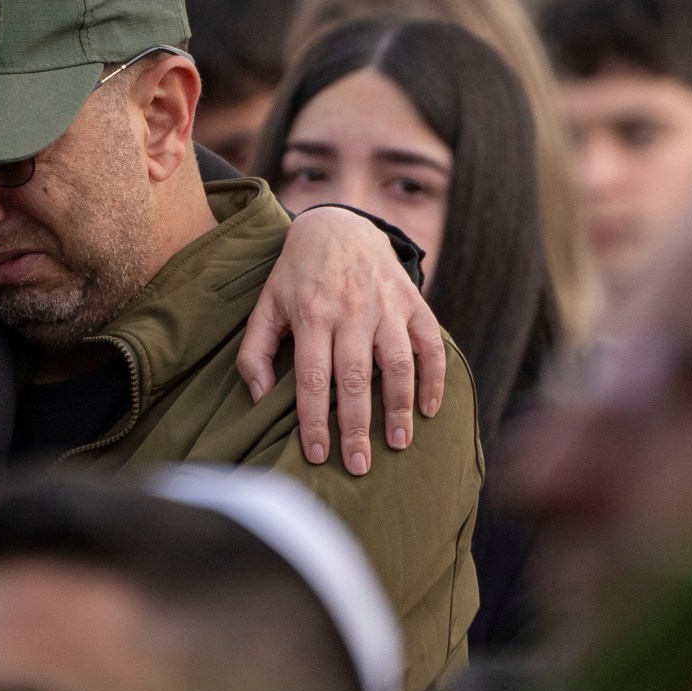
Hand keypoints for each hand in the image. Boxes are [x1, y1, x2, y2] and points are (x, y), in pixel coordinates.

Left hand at [238, 205, 446, 474]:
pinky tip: (430, 409)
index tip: (318, 456)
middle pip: (355, 379)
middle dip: (357, 427)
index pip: (313, 379)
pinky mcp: (413, 301)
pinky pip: (430, 343)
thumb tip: (260, 397)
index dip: (315, 421)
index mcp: (311, 316)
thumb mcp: (266, 306)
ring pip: (397, 363)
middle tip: (359, 466)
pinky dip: (435, 377)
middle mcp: (351, 311)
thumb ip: (256, 351)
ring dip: (400, 406)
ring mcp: (386, 305)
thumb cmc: (296, 275)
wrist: (337, 224)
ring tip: (399, 443)